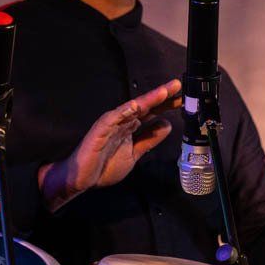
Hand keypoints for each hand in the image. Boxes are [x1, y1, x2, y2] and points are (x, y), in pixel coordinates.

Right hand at [39, 79, 181, 211]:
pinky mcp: (100, 130)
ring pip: (132, 108)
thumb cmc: (103, 166)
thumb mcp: (134, 154)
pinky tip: (135, 105)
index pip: (151, 112)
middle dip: (161, 95)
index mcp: (130, 127)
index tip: (182, 98)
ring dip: (147, 99)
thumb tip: (166, 126)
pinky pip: (112, 119)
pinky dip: (124, 111)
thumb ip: (149, 140)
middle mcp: (122, 122)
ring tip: (163, 92)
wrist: (82, 179)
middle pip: (145, 105)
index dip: (166, 105)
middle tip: (177, 86)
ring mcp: (111, 124)